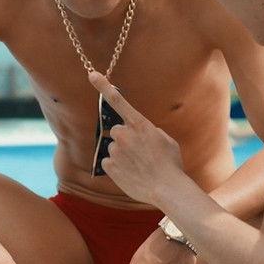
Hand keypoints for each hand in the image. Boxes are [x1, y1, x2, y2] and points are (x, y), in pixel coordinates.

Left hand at [88, 72, 185, 206]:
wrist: (167, 188)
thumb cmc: (171, 164)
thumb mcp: (166, 140)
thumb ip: (149, 131)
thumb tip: (140, 132)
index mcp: (140, 125)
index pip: (118, 101)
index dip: (103, 87)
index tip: (92, 75)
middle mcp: (124, 135)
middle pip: (116, 131)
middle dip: (124, 138)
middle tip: (139, 152)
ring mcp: (115, 151)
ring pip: (113, 148)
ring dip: (122, 154)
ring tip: (138, 166)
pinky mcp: (109, 166)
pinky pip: (108, 162)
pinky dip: (117, 167)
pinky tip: (131, 173)